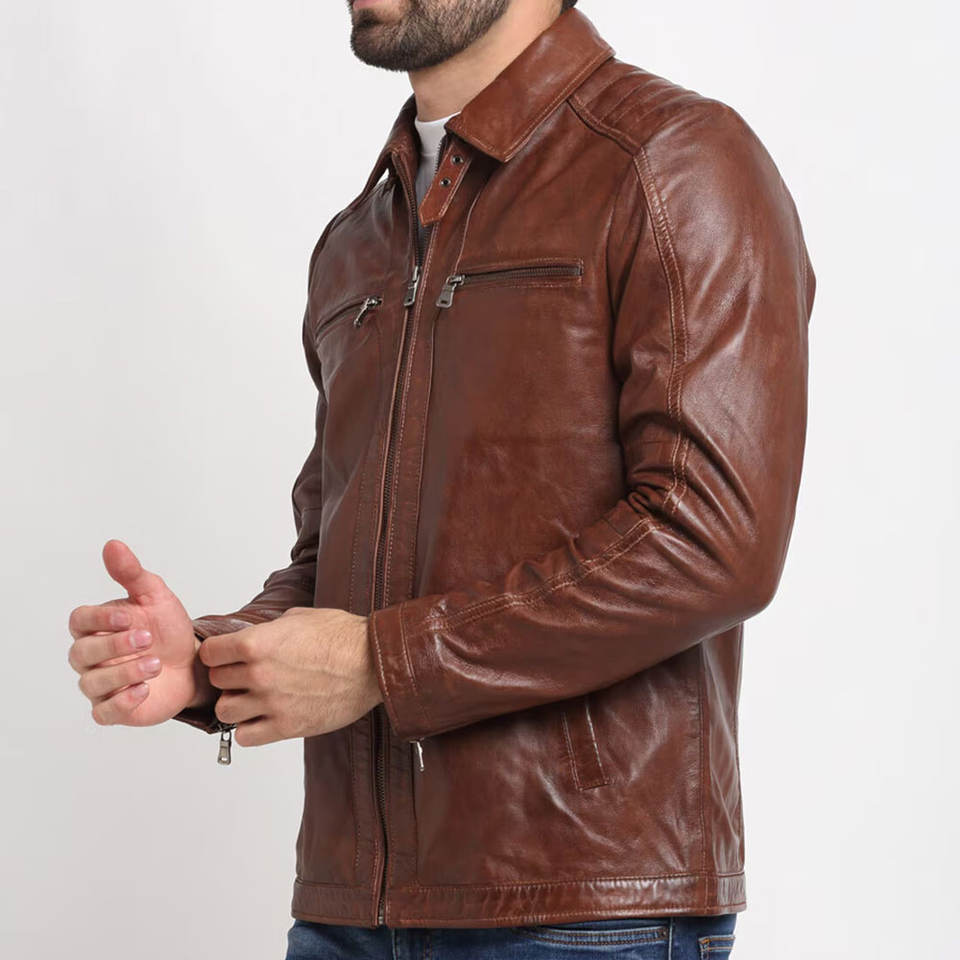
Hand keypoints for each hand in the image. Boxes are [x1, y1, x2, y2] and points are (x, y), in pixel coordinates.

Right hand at [67, 539, 203, 726]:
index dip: (99, 620)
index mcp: (97, 627)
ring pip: (93, 683)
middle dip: (114, 646)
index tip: (128, 617)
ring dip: (124, 673)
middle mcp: (92, 657)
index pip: (79, 622)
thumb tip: (113, 544)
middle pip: (82, 653)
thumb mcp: (155, 596)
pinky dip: (121, 702)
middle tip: (148, 639)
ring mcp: (101, 685)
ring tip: (156, 664)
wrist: (193, 663)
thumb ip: (132, 573)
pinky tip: (144, 689)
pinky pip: (104, 712)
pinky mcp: (114, 709)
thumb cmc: (168, 629)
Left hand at [198, 606, 381, 746]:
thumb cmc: (343, 637)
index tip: (226, 656)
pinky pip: (246, 737)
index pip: (209, 654)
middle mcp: (259, 673)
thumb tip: (257, 636)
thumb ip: (270, 629)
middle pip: (217, 681)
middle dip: (231, 676)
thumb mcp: (300, 617)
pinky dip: (250, 729)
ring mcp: (272, 702)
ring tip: (255, 698)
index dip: (218, 654)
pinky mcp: (287, 726)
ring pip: (226, 711)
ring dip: (237, 704)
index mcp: (258, 642)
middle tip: (247, 675)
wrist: (374, 663)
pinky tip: (265, 717)